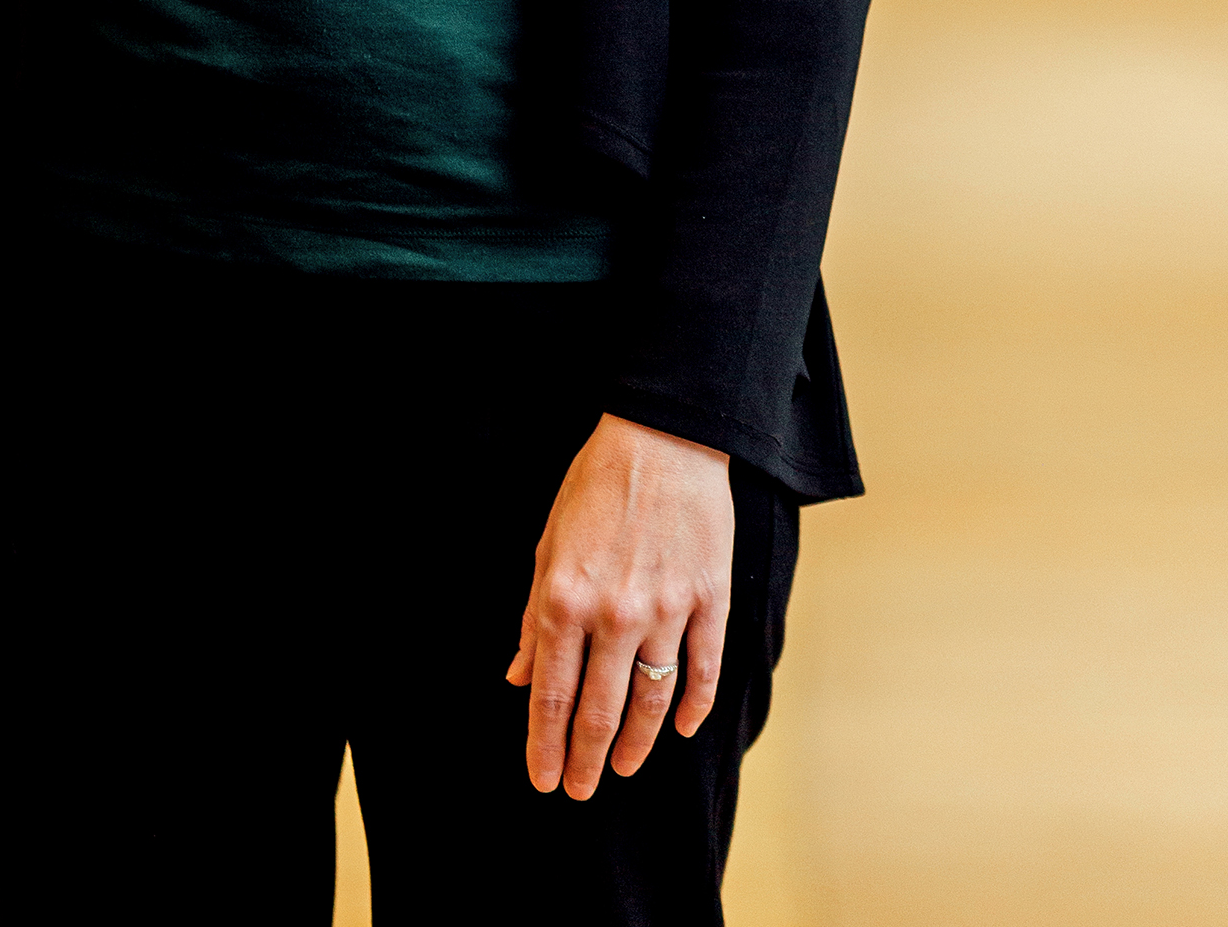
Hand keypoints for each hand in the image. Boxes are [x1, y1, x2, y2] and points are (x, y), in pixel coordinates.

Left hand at [505, 412, 732, 798]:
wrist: (663, 436)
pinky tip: (684, 728)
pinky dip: (695, 706)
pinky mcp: (709, 600)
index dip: (545, 745)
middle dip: (585, 760)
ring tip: (620, 767)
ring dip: (635, 744)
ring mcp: (666, 609)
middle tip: (580, 791)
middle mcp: (613, 614)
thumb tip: (517, 676)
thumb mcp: (547, 544)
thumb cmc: (596, 484)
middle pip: (599, 710)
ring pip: (651, 701)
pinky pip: (703, 669)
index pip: (552, 695)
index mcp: (565, 598)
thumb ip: (533, 617)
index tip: (543, 780)